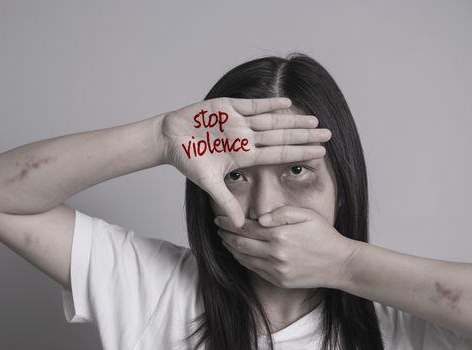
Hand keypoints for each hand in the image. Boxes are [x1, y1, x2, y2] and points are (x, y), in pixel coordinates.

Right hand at [161, 97, 331, 226]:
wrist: (169, 139)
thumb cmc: (187, 160)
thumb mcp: (208, 182)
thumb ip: (225, 200)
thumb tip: (240, 225)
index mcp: (244, 155)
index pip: (278, 155)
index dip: (299, 153)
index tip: (321, 154)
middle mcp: (245, 138)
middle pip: (280, 137)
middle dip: (304, 136)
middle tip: (329, 133)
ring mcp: (238, 122)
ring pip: (271, 120)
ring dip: (292, 120)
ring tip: (314, 120)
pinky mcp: (227, 107)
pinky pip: (252, 105)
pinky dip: (268, 103)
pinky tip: (287, 102)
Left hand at [214, 205, 357, 288]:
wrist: (340, 264)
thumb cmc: (324, 235)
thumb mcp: (307, 215)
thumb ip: (282, 212)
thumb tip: (259, 217)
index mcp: (280, 235)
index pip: (246, 227)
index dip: (229, 222)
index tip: (219, 217)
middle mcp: (275, 254)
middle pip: (240, 243)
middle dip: (225, 234)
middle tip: (217, 227)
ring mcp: (276, 270)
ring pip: (244, 258)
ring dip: (230, 248)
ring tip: (224, 239)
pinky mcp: (278, 281)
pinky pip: (254, 270)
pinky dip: (242, 260)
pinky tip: (239, 253)